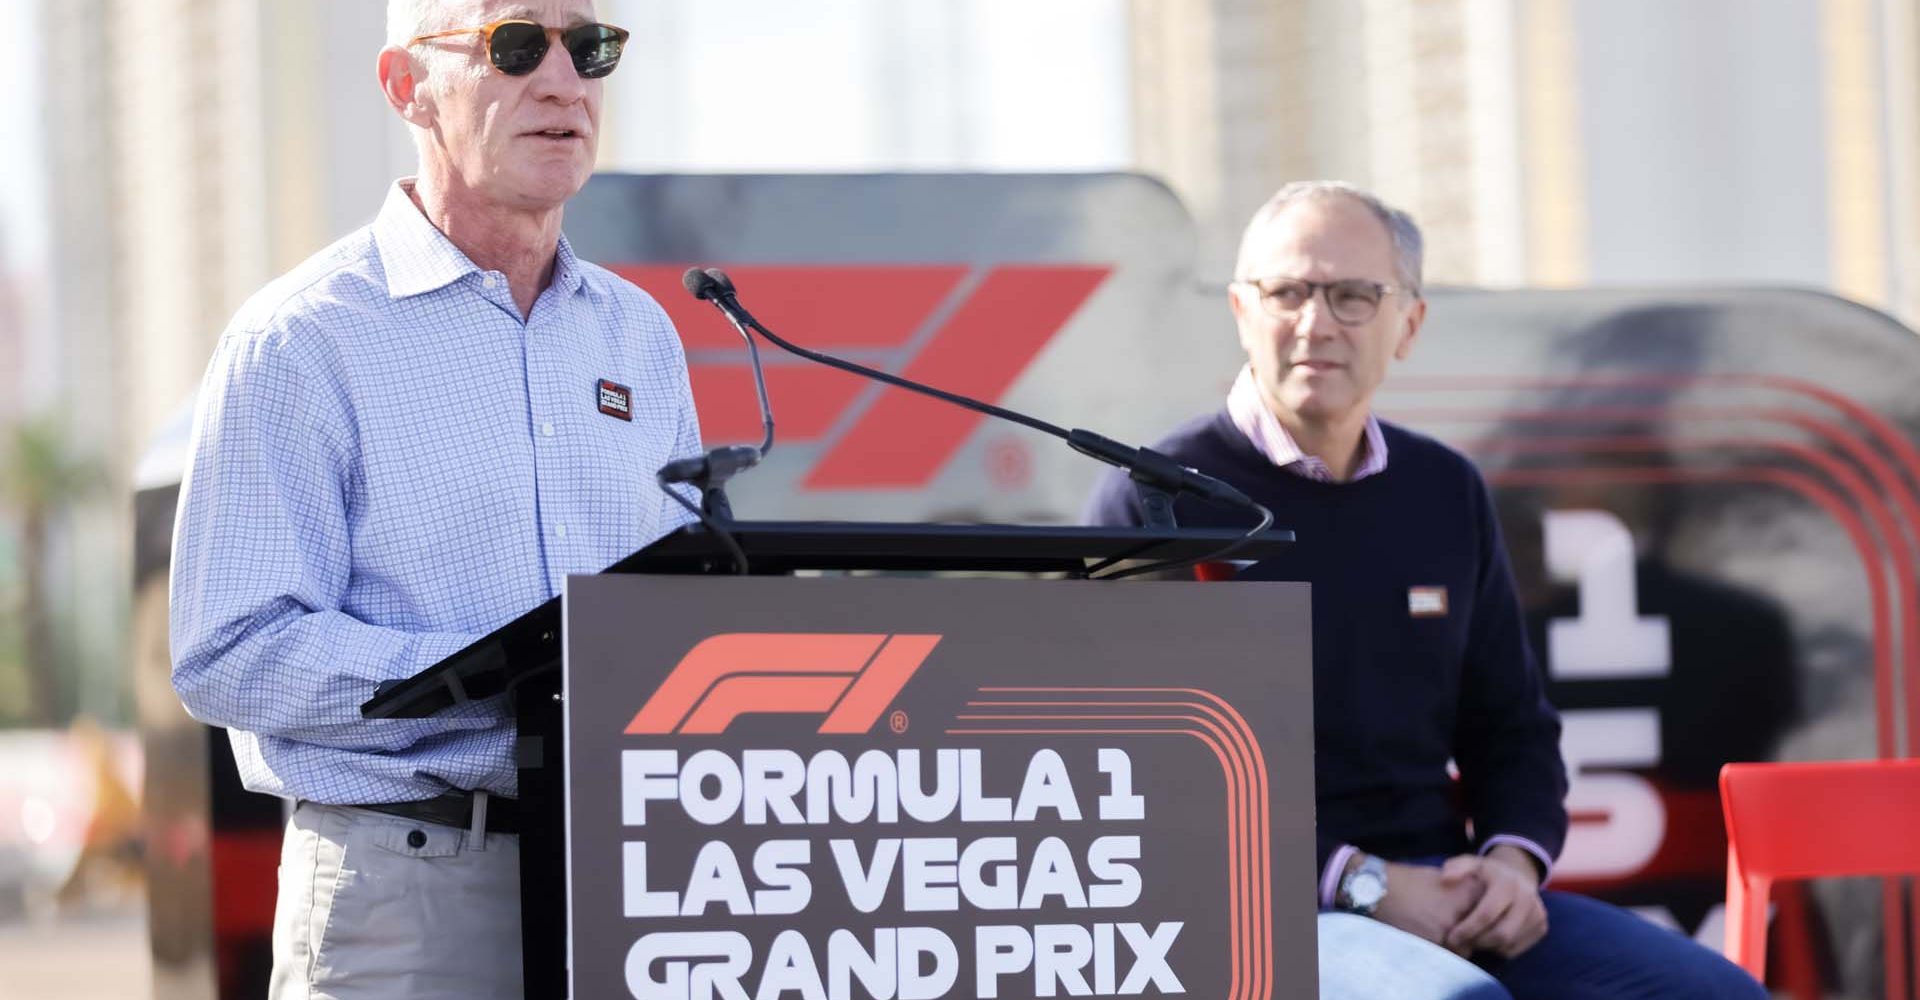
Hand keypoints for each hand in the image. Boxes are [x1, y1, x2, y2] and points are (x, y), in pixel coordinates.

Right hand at [1370, 858, 1485, 955]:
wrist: (1381, 889)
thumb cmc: (1410, 880)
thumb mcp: (1444, 877)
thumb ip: (1464, 890)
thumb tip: (1479, 903)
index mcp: (1468, 890)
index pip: (1491, 912)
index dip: (1485, 916)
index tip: (1477, 916)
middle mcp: (1463, 909)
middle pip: (1483, 932)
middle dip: (1475, 933)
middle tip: (1461, 929)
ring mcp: (1450, 927)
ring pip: (1468, 946)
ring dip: (1461, 944)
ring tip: (1444, 934)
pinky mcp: (1435, 940)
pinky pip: (1451, 953)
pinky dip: (1446, 949)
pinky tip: (1434, 938)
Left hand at [1440, 848, 1548, 957]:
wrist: (1518, 875)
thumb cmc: (1487, 873)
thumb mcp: (1471, 863)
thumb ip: (1456, 867)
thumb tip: (1445, 878)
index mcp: (1507, 883)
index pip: (1487, 914)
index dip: (1467, 929)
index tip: (1451, 937)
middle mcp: (1527, 899)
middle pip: (1501, 934)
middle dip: (1477, 942)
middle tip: (1460, 944)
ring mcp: (1537, 914)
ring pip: (1509, 944)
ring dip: (1486, 947)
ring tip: (1470, 940)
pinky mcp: (1541, 927)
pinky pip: (1517, 949)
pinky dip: (1499, 950)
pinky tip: (1486, 940)